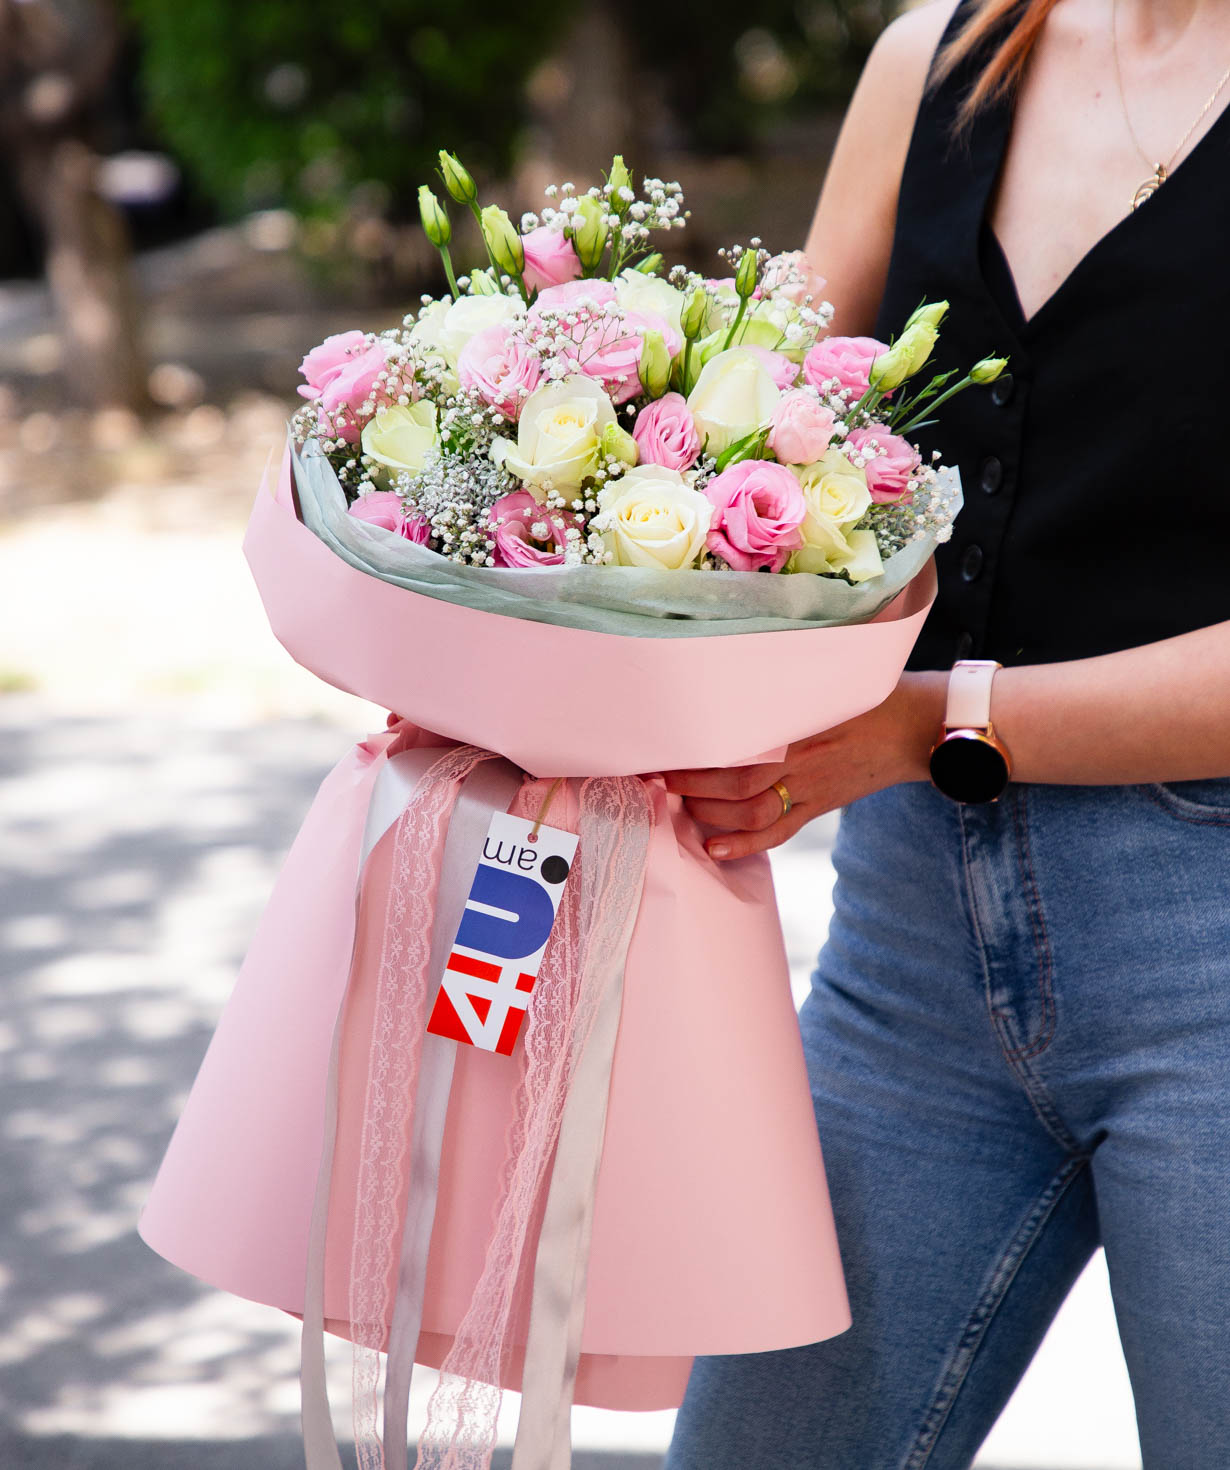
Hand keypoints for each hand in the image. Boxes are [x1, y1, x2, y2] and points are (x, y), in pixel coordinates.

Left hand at [662, 671, 945, 860]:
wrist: (913, 727)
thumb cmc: (862, 696)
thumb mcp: (820, 682)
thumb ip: (776, 685)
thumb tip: (722, 670)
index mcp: (797, 719)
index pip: (735, 734)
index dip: (695, 744)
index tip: (662, 739)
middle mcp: (801, 756)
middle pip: (735, 778)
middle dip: (689, 781)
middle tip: (656, 775)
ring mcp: (810, 787)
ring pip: (751, 809)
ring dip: (709, 811)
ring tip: (678, 803)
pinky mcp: (818, 807)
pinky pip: (779, 833)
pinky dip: (745, 845)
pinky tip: (714, 848)